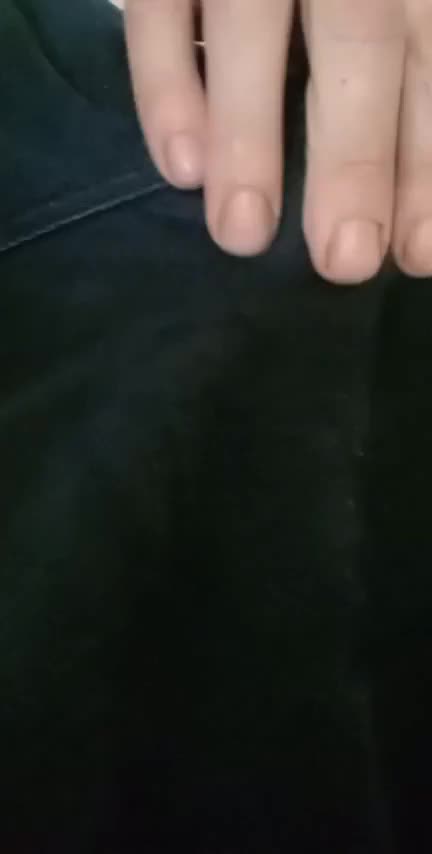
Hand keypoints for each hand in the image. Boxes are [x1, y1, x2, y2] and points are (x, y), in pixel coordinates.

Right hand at [124, 1, 431, 284]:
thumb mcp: (400, 6)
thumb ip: (414, 57)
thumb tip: (416, 186)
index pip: (430, 59)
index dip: (426, 162)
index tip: (416, 253)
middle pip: (359, 44)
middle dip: (355, 160)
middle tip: (344, 263)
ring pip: (251, 23)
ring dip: (248, 135)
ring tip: (243, 236)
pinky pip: (158, 7)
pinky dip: (164, 83)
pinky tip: (179, 168)